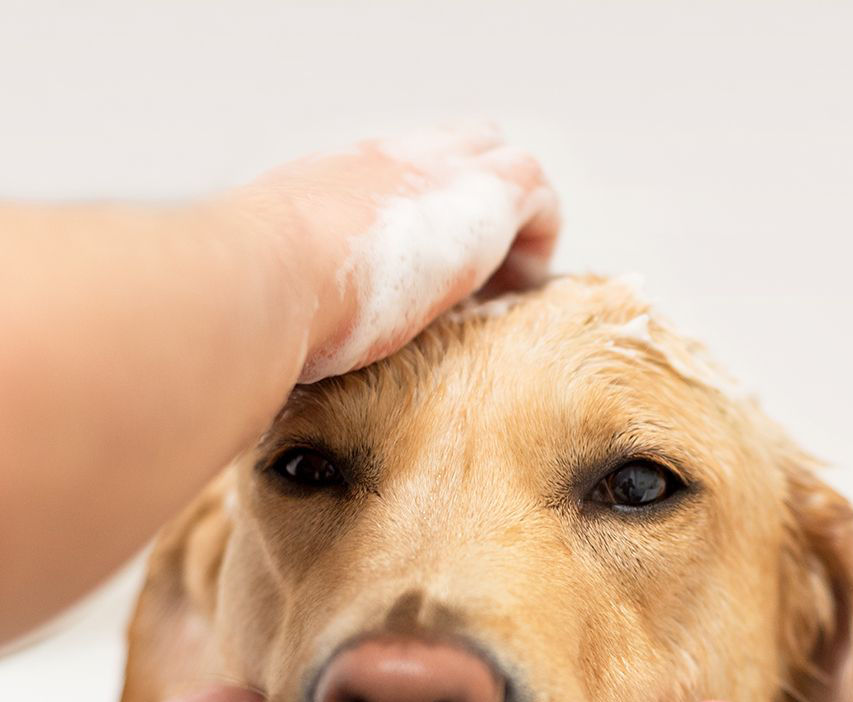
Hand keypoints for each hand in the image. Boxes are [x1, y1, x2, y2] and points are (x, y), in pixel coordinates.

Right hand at [246, 122, 560, 380]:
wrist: (268, 277)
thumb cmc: (258, 302)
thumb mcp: (274, 291)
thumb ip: (289, 304)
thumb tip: (275, 349)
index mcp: (336, 183)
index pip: (394, 174)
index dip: (422, 213)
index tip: (424, 271)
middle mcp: (389, 163)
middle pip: (457, 146)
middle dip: (477, 203)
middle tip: (477, 278)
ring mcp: (440, 171)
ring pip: (503, 163)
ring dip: (513, 225)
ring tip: (504, 292)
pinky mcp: (485, 198)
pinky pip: (538, 195)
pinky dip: (538, 241)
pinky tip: (516, 295)